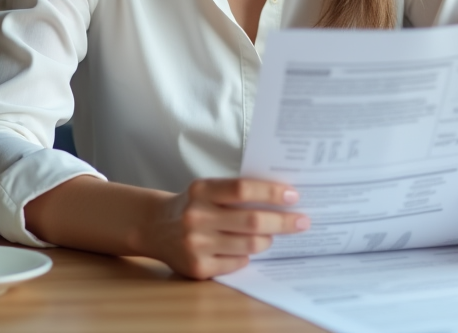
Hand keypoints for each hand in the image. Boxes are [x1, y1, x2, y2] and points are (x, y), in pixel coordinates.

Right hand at [140, 178, 309, 278]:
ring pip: (248, 245)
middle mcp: (196, 217)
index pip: (243, 189)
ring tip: (272, 235)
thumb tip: (281, 198)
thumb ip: (236, 192)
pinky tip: (245, 250)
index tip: (293, 195)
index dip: (271, 192)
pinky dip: (246, 256)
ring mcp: (195, 244)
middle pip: (251, 220)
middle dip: (283, 221)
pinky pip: (236, 263)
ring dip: (267, 240)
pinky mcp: (197, 267)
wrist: (155, 227)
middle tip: (302, 221)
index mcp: (201, 191)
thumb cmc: (192, 205)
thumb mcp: (208, 190)